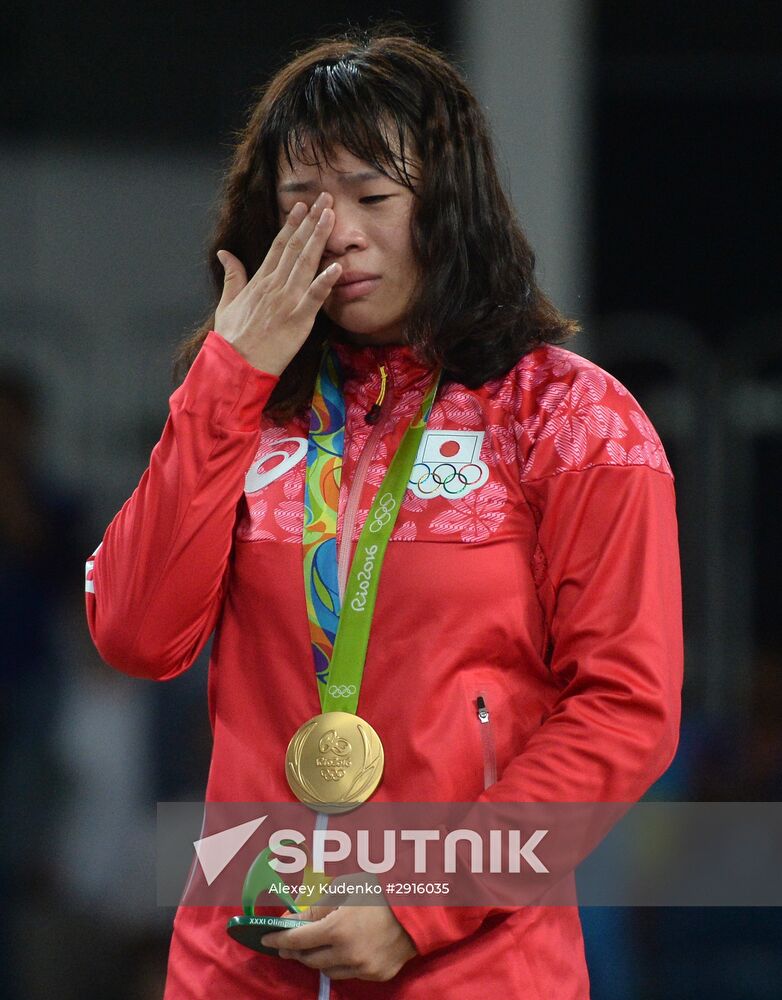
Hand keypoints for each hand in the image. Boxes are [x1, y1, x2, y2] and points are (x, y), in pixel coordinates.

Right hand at [214, 192, 341, 374]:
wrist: (235, 366)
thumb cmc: (232, 339)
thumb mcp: (227, 303)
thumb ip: (232, 276)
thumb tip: (225, 253)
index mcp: (259, 281)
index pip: (278, 245)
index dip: (292, 224)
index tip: (303, 206)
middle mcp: (274, 286)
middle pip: (295, 247)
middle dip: (312, 222)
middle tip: (325, 199)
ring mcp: (287, 301)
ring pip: (306, 263)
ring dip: (319, 239)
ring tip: (331, 216)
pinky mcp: (298, 319)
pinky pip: (314, 297)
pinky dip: (326, 281)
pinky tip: (338, 266)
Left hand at [260, 898, 416, 981]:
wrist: (418, 906)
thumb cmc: (379, 890)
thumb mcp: (345, 889)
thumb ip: (315, 906)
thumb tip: (292, 920)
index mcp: (338, 928)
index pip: (297, 940)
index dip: (279, 939)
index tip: (266, 938)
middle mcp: (348, 953)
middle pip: (310, 960)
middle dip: (295, 951)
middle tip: (288, 943)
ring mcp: (363, 967)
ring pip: (328, 970)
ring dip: (317, 958)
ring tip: (316, 945)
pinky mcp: (377, 975)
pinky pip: (349, 973)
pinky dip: (341, 963)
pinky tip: (342, 950)